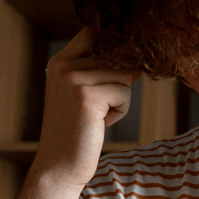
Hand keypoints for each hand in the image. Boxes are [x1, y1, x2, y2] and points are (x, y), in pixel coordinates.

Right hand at [33, 27, 138, 188]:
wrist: (60, 165)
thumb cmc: (78, 131)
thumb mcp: (86, 94)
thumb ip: (104, 71)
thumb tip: (138, 58)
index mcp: (60, 61)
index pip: (95, 32)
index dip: (115, 45)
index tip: (119, 58)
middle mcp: (64, 64)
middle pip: (117, 56)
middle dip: (117, 84)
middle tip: (96, 109)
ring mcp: (73, 78)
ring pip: (124, 75)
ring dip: (119, 99)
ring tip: (96, 117)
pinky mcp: (87, 95)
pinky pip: (125, 92)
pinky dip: (120, 110)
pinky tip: (100, 123)